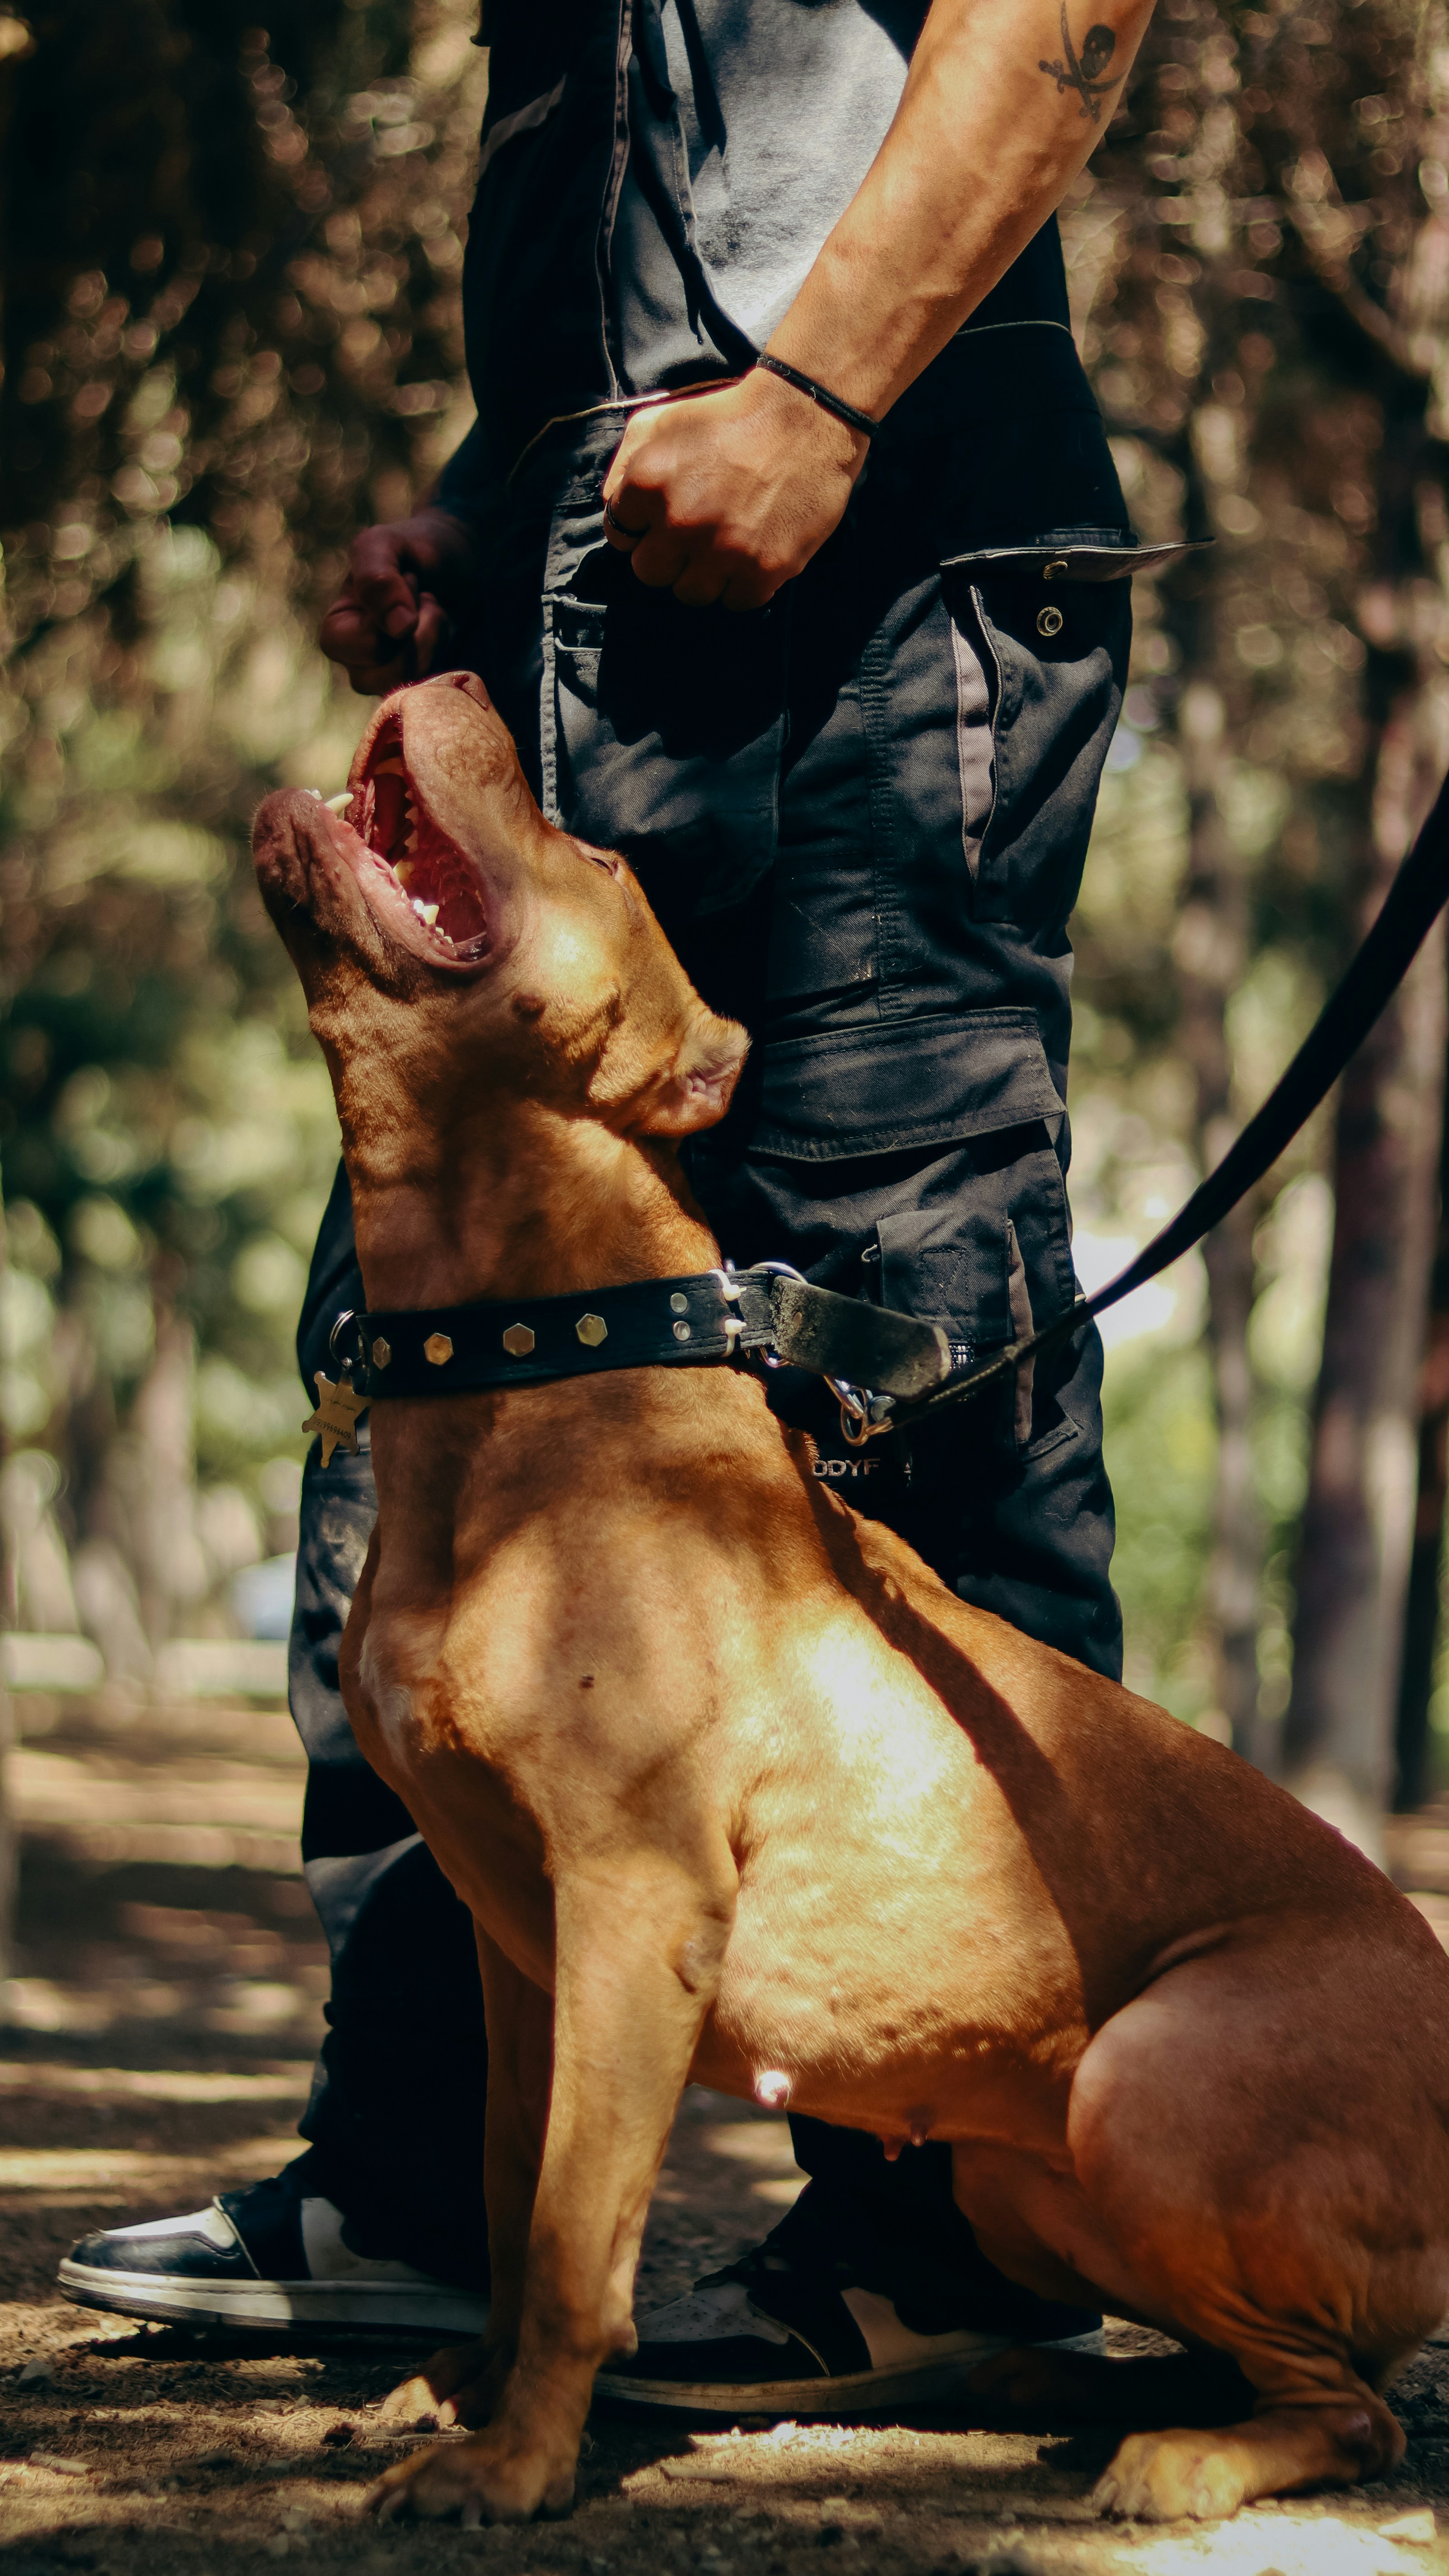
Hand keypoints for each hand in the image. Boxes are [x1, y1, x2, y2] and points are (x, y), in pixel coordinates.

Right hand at [319, 508, 477, 693]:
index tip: (408, 580)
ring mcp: (390, 679)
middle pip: (388, 678)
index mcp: (337, 634)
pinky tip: (442, 629)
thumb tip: (399, 628)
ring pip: (415, 688)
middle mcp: (358, 664)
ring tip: (434, 610)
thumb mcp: (383, 544)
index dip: (396, 615)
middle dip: (421, 633)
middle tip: (426, 597)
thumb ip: (377, 579)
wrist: (452, 557)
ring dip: (436, 641)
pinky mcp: (421, 686)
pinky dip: (448, 654)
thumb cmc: (411, 546)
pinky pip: (437, 690)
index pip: (367, 648)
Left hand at [601, 369, 866, 611]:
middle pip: (650, 574)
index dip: (642, 528)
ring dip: (703, 576)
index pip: (619, 536)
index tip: (662, 519)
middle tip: (693, 536)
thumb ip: (625, 464)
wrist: (804, 417)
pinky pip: (736, 602)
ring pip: (691, 595)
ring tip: (723, 547)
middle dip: (667, 557)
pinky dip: (741, 585)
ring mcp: (722, 551)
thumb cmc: (728, 417)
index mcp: (648, 483)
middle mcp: (679, 522)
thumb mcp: (661, 421)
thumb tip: (614, 509)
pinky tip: (751, 556)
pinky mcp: (762, 570)